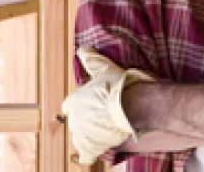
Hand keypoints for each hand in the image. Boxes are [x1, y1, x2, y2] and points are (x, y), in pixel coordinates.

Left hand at [61, 47, 153, 163]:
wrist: (133, 104)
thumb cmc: (119, 85)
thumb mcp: (105, 68)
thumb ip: (91, 60)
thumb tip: (82, 48)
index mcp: (74, 101)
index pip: (70, 106)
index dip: (80, 106)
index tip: (92, 105)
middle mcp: (74, 119)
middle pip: (77, 122)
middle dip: (87, 120)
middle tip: (103, 116)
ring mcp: (82, 135)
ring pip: (82, 137)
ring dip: (91, 135)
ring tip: (106, 130)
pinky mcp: (91, 147)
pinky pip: (87, 155)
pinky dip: (90, 154)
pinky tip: (96, 152)